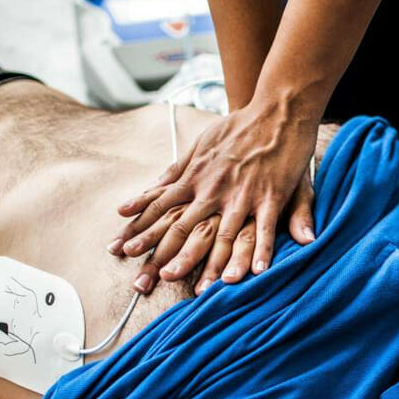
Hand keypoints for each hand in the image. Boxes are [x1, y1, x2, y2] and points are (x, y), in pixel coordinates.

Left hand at [108, 95, 318, 293]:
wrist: (276, 108)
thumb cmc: (239, 126)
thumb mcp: (201, 142)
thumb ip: (178, 168)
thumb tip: (154, 186)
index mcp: (196, 178)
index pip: (160, 207)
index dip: (140, 229)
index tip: (122, 250)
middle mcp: (213, 190)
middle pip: (184, 229)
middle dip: (164, 257)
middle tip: (148, 282)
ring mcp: (242, 195)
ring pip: (223, 236)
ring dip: (212, 264)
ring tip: (202, 289)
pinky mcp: (271, 196)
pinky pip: (264, 229)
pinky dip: (261, 251)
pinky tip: (257, 272)